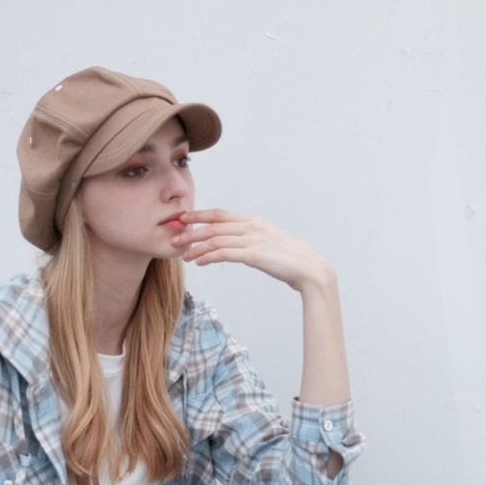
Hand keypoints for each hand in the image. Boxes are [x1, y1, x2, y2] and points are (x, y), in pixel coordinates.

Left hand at [170, 209, 336, 293]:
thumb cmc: (290, 261)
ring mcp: (254, 239)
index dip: (200, 215)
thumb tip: (237, 246)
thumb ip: (252, 241)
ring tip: (183, 254)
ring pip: (216, 239)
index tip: (184, 218)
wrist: (310, 270)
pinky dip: (209, 256)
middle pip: (214, 225)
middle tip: (175, 237)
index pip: (221, 214)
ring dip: (197, 246)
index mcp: (254, 221)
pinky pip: (225, 253)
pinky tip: (199, 262)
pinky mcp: (255, 254)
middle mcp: (252, 226)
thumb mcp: (269, 245)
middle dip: (192, 230)